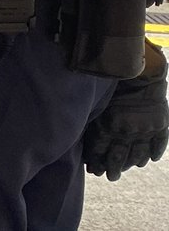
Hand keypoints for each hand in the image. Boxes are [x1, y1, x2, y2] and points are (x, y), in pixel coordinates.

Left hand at [83, 41, 168, 180]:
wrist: (141, 69)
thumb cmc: (112, 81)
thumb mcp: (97, 100)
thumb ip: (92, 118)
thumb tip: (85, 136)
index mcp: (109, 125)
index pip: (100, 150)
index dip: (96, 161)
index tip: (93, 170)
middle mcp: (128, 131)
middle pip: (118, 157)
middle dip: (112, 169)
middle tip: (109, 177)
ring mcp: (146, 130)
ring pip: (138, 155)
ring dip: (131, 164)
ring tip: (126, 169)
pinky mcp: (161, 126)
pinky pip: (158, 146)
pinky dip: (153, 154)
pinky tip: (148, 160)